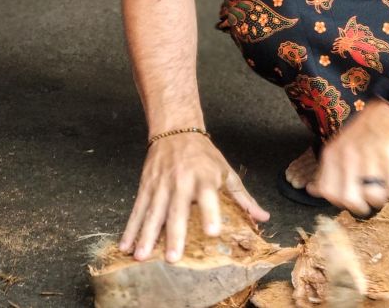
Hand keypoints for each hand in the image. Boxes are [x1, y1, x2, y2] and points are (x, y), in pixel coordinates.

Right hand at [118, 133, 269, 262]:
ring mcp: (160, 185)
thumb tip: (263, 217)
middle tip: (172, 258)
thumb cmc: (204, 155)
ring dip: (145, 235)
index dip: (211, 213)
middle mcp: (181, 182)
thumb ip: (243, 197)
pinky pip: (137, 210)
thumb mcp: (226, 172)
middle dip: (173, 234)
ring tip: (141, 256)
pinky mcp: (145, 187)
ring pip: (152, 213)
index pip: (209, 196)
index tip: (213, 232)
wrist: (176, 130)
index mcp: (204, 178)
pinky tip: (125, 246)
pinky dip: (130, 228)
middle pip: (177, 210)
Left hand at [308, 100, 388, 214]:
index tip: (352, 196)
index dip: (340, 200)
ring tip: (386, 189)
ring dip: (383, 199)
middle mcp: (348, 156)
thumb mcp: (341, 146)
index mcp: (333, 154)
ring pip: (374, 198)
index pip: (327, 192)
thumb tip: (311, 190)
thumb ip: (327, 170)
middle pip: (349, 200)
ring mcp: (370, 156)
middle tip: (370, 198)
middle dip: (362, 206)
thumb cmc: (369, 130)